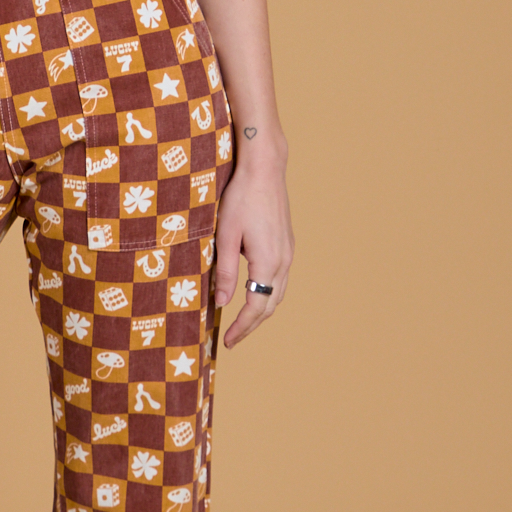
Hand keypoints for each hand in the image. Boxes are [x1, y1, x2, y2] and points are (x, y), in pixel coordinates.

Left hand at [213, 152, 293, 346]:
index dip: (242, 327)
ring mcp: (288, 252)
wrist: (264, 170)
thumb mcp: (225, 236)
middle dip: (252, 325)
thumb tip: (223, 302)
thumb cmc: (241, 198)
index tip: (227, 341)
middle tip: (233, 338)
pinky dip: (267, 294)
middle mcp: (283, 261)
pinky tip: (252, 293)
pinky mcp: (286, 244)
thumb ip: (226, 272)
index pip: (255, 307)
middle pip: (270, 305)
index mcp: (267, 262)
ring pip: (277, 293)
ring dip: (261, 310)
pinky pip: (280, 279)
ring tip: (242, 321)